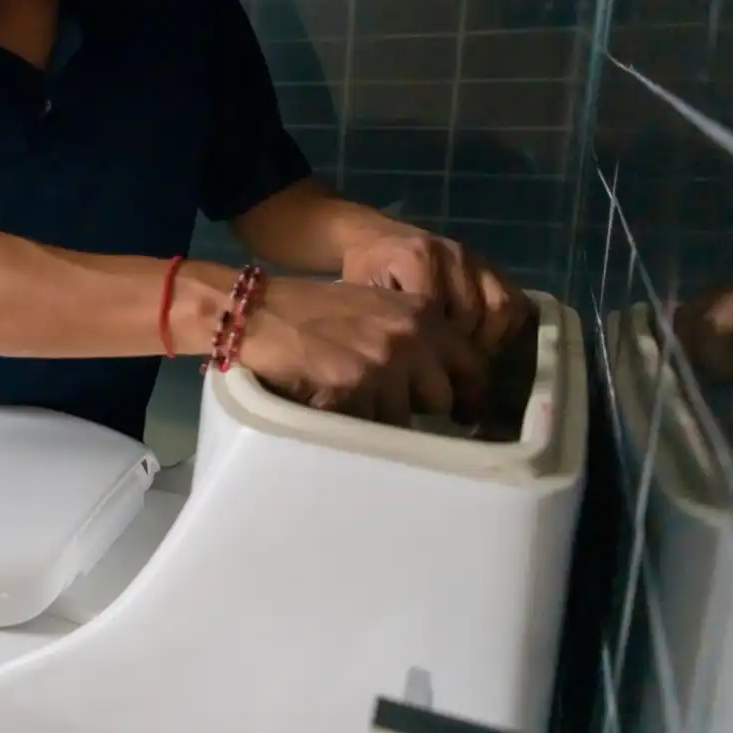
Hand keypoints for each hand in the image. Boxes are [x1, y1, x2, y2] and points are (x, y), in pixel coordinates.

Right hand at [232, 275, 487, 425]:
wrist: (258, 311)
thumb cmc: (313, 310)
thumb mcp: (376, 308)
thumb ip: (415, 337)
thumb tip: (446, 384)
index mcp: (422, 313)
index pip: (474, 365)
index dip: (470, 395)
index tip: (463, 414)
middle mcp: (411, 336)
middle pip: (441, 399)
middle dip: (417, 407)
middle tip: (388, 403)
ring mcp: (383, 362)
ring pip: (403, 418)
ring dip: (380, 417)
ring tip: (351, 399)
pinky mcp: (354, 385)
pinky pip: (368, 424)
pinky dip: (352, 421)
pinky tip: (332, 402)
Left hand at [340, 224, 530, 351]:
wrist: (379, 237)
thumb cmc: (366, 269)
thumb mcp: (361, 289)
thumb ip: (382, 317)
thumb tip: (402, 361)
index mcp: (418, 257)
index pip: (437, 310)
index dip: (432, 345)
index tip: (422, 368)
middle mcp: (453, 253)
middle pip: (470, 312)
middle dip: (459, 347)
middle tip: (445, 371)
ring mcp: (476, 258)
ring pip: (499, 307)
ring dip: (487, 339)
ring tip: (465, 359)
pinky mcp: (491, 265)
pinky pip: (514, 300)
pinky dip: (504, 327)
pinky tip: (483, 344)